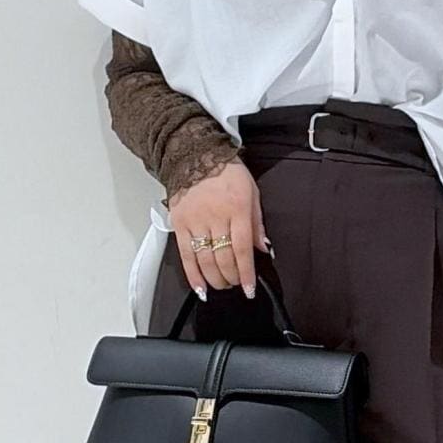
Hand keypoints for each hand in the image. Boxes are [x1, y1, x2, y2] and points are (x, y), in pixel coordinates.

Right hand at [167, 156, 269, 299]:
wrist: (195, 154)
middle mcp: (215, 216)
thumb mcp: (252, 192)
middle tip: (237, 284)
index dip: (246, 273)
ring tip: (222, 285)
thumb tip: (264, 248)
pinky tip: (200, 288)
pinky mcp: (179, 224)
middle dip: (232, 277)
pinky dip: (193, 275)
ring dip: (215, 279)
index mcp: (237, 208)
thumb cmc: (225, 170)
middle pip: (223, 258)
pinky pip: (186, 255)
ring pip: (205, 260)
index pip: (242, 249)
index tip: (249, 288)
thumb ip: (257, 222)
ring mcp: (195, 221)